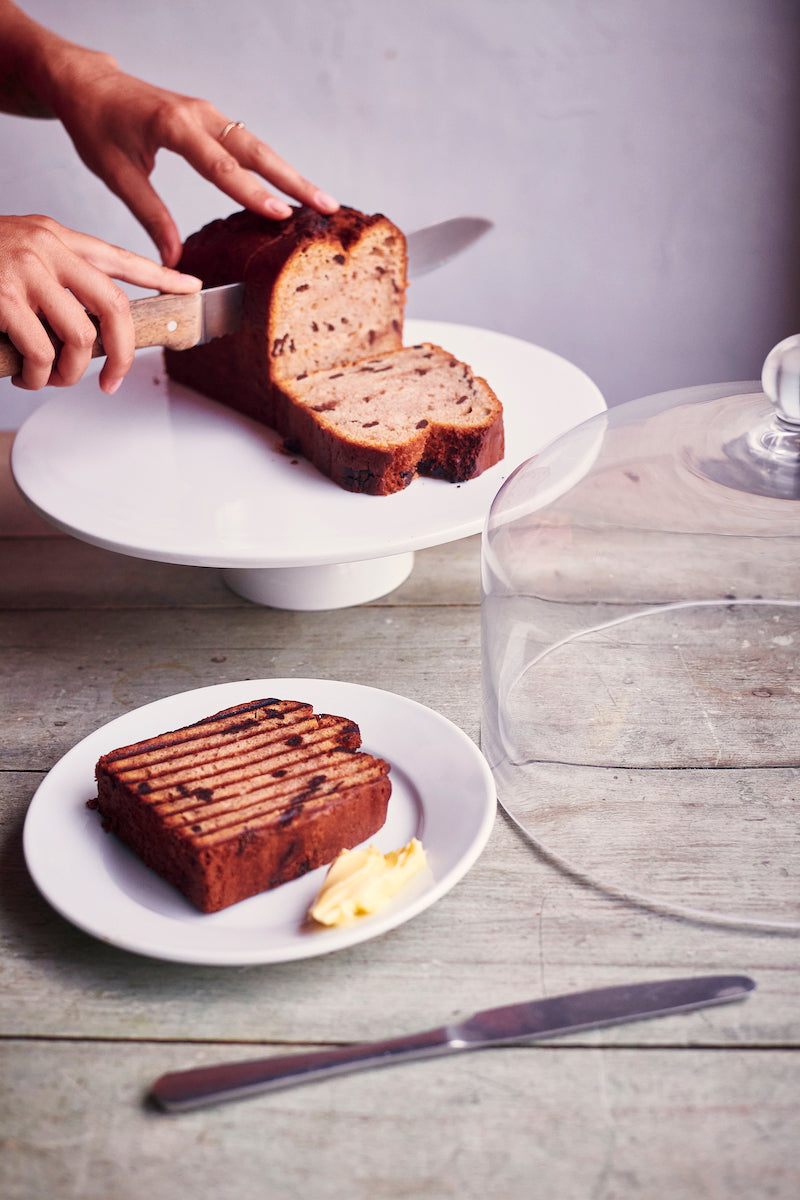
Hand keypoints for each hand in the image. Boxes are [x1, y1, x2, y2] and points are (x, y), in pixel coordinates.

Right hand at [0, 214, 201, 391]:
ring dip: (68, 373)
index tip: (190, 289)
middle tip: (112, 381)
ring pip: (79, 338)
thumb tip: (89, 330)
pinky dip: (37, 376)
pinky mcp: (2, 297)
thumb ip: (54, 280)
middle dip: (123, 353)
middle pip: (114, 306)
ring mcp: (25, 270)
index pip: (120, 257)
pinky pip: (41, 352)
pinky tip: (24, 376)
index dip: (159, 277)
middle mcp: (46, 247)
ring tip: (48, 379)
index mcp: (55, 236)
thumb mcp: (17, 257)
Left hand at [46, 53, 339, 266]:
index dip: (251, 191)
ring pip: (258, 146)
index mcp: (171, 125)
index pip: (219, 164)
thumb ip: (149, 215)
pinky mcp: (211, 119)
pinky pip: (248, 144)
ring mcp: (208, 114)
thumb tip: (174, 259)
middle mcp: (198, 115)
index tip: (281, 212)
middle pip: (255, 150)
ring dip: (291, 174)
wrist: (88, 83)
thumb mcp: (115, 173)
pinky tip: (293, 188)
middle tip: (326, 206)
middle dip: (293, 180)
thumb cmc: (96, 125)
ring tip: (323, 202)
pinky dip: (273, 166)